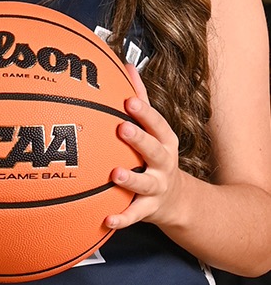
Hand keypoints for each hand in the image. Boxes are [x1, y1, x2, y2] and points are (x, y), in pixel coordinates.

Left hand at [105, 64, 184, 229]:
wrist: (178, 200)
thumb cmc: (157, 154)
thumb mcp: (155, 128)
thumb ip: (141, 98)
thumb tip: (127, 65)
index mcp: (165, 140)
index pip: (157, 124)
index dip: (144, 113)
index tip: (128, 101)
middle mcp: (164, 163)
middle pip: (154, 150)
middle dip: (139, 139)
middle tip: (121, 128)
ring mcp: (157, 187)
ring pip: (145, 184)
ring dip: (130, 179)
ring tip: (114, 174)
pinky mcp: (148, 210)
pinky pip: (134, 215)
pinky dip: (121, 218)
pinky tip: (106, 219)